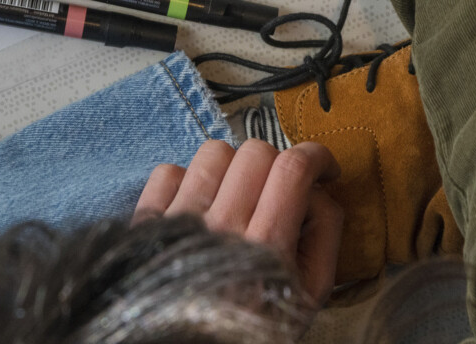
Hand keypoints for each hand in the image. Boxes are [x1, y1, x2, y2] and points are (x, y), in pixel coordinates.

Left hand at [134, 140, 342, 304]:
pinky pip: (169, 171)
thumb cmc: (258, 323)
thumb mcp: (311, 292)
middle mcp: (222, 227)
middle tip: (280, 188)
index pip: (292, 169)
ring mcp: (181, 221)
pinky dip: (188, 180)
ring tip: (239, 194)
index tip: (323, 167)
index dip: (316, 155)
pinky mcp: (150, 222)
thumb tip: (320, 187)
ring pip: (213, 153)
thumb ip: (325, 234)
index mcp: (267, 246)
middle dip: (277, 162)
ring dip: (234, 167)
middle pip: (255, 153)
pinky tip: (202, 205)